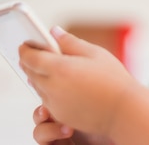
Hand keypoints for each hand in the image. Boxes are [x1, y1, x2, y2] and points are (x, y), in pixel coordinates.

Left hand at [20, 27, 135, 137]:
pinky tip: (59, 85)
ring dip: (37, 76)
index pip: (30, 57)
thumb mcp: (94, 53)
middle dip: (28, 61)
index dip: (25, 49)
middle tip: (32, 53)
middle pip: (30, 72)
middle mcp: (52, 88)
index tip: (25, 44)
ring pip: (37, 87)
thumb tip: (54, 32)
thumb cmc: (114, 80)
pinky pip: (47, 101)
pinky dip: (47, 90)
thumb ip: (70, 42)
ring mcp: (55, 104)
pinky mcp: (60, 115)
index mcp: (59, 68)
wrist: (123, 111)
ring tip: (46, 67)